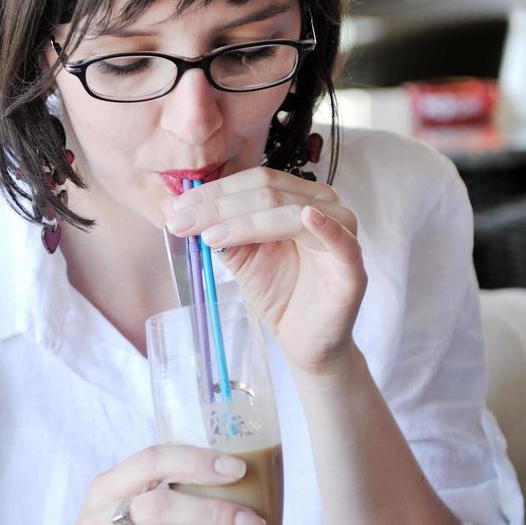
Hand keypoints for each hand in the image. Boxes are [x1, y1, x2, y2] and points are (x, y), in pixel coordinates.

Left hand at [162, 167, 365, 375]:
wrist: (306, 341)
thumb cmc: (279, 293)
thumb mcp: (241, 256)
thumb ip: (218, 230)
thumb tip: (173, 207)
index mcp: (298, 196)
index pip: (253, 182)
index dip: (213, 192)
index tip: (173, 206)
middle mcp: (324, 205)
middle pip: (267, 192)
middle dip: (217, 206)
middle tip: (180, 220)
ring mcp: (342, 232)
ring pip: (289, 212)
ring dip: (244, 221)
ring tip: (209, 235)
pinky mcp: (352, 266)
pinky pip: (341, 241)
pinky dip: (324, 226)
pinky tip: (306, 218)